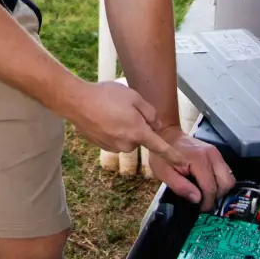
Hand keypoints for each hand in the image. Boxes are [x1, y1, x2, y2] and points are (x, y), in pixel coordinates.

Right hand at [65, 81, 189, 173]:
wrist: (76, 102)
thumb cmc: (106, 96)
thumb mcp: (134, 96)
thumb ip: (149, 112)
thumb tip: (155, 124)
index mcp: (138, 132)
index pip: (160, 147)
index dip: (173, 155)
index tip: (182, 163)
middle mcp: (126, 144)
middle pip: (139, 137)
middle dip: (136, 125)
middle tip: (124, 107)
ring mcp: (112, 146)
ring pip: (125, 137)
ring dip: (122, 126)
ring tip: (109, 109)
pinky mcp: (101, 145)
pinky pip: (113, 138)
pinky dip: (110, 129)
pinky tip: (101, 115)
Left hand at [148, 125, 235, 210]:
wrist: (166, 135)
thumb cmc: (162, 154)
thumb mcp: (164, 173)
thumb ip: (180, 187)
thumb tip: (197, 199)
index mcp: (199, 160)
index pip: (211, 187)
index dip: (207, 202)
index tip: (200, 209)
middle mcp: (212, 155)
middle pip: (227, 183)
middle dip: (217, 196)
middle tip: (204, 201)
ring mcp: (216, 153)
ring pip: (229, 177)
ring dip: (220, 188)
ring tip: (206, 193)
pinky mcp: (216, 153)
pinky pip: (225, 171)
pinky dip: (220, 181)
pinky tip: (207, 184)